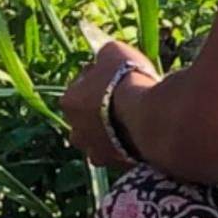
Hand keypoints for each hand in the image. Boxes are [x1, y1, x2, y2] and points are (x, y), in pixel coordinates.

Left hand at [62, 38, 157, 166]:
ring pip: (101, 138)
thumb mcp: (112, 51)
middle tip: (124, 97)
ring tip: (134, 118)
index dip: (98, 77)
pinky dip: (128, 144)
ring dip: (112, 130)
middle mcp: (75, 130)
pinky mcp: (116, 165)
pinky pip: (120, 152)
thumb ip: (103, 56)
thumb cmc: (127, 80)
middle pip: (87, 115)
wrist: (149, 116)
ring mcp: (95, 152)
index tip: (115, 73)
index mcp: (69, 101)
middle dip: (101, 108)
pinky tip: (142, 133)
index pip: (80, 84)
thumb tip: (104, 56)